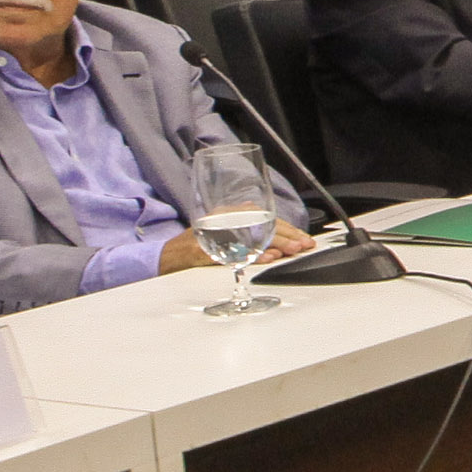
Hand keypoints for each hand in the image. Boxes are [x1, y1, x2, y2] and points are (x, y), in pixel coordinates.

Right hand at [157, 219, 310, 275]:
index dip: (287, 228)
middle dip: (286, 236)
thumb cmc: (196, 243)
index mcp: (229, 213)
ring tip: (291, 251)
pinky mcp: (205, 250)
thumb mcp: (220, 228)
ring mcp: (213, 234)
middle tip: (302, 245)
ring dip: (274, 245)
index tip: (303, 238)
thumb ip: (240, 221)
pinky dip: (251, 256)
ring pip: (250, 238)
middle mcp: (223, 219)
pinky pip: (232, 254)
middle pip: (261, 225)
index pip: (264, 217)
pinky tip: (267, 258)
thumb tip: (259, 218)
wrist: (168, 256)